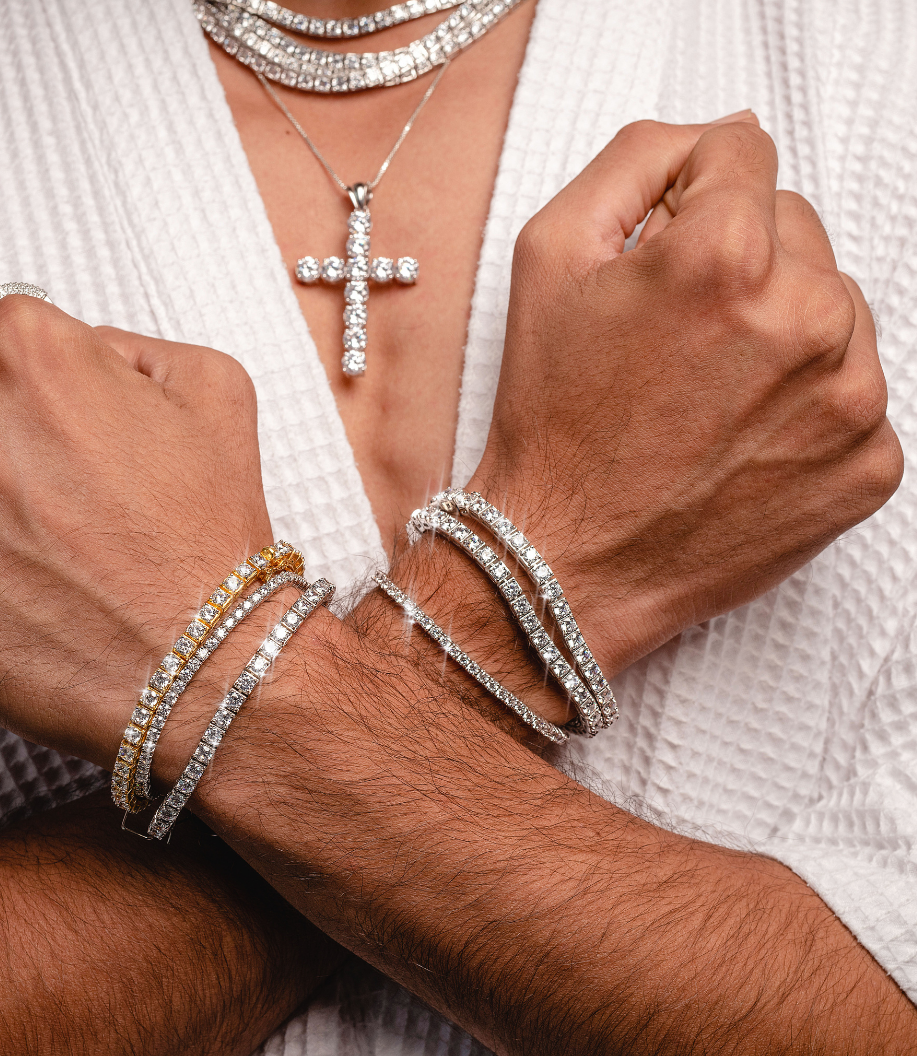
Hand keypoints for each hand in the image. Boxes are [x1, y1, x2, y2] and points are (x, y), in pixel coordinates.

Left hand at [0, 299, 272, 766]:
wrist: (197, 665)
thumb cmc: (206, 539)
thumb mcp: (216, 391)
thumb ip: (132, 346)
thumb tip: (84, 353)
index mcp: (25, 350)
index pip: (6, 342)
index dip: (51, 396)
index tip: (75, 441)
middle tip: (64, 508)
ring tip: (46, 560)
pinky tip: (17, 597)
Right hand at [472, 118, 902, 674]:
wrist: (568, 556)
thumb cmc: (553, 421)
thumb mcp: (549, 259)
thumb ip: (638, 161)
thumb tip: (723, 138)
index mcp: (726, 258)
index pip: (742, 159)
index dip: (685, 205)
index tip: (659, 264)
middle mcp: (805, 321)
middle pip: (798, 232)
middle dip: (740, 268)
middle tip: (673, 344)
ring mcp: (848, 399)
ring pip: (835, 310)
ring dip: (781, 333)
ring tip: (708, 394)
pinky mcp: (868, 464)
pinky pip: (855, 391)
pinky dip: (807, 404)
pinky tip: (742, 436)